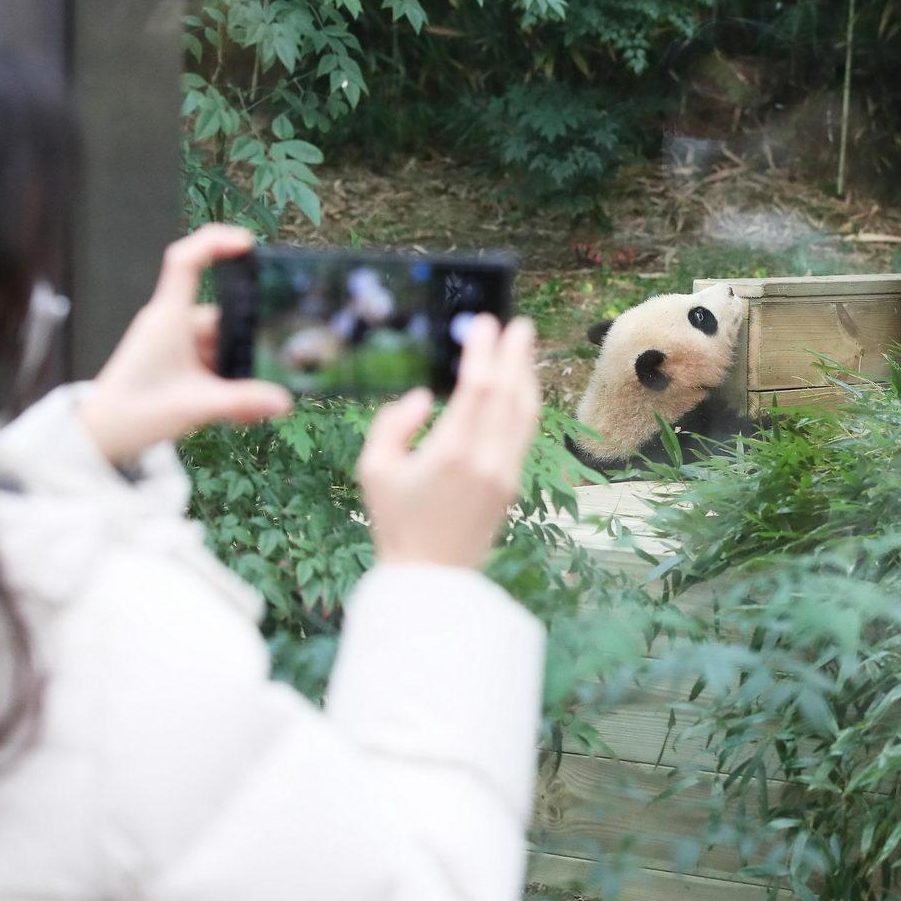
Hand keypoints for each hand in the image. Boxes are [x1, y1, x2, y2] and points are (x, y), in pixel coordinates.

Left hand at [78, 224, 292, 465]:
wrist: (101, 437)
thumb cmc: (134, 413)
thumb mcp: (195, 405)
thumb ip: (242, 401)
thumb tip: (284, 401)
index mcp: (168, 317)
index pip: (186, 262)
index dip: (215, 243)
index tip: (247, 243)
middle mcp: (170, 323)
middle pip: (221, 315)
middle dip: (247, 341)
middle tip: (271, 369)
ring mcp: (173, 343)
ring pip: (220, 343)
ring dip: (238, 368)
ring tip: (251, 404)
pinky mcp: (175, 362)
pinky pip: (211, 361)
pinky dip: (227, 380)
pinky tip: (239, 409)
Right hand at [357, 315, 539, 569]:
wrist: (430, 577)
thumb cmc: (395, 522)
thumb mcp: (374, 469)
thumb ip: (393, 424)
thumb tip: (424, 397)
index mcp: (451, 452)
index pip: (478, 387)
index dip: (483, 351)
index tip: (483, 323)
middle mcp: (486, 460)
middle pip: (510, 393)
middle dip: (516, 354)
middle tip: (519, 323)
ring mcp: (504, 473)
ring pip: (525, 413)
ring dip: (527, 376)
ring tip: (524, 347)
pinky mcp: (511, 484)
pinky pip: (524, 433)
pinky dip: (525, 403)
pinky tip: (521, 388)